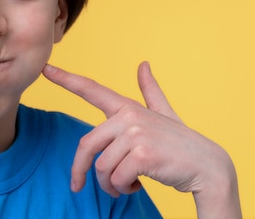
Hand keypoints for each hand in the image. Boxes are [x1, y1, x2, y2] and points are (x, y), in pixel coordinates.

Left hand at [42, 62, 240, 217]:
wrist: (209, 167)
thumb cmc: (181, 143)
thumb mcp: (163, 114)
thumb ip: (150, 91)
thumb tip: (143, 64)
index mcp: (128, 108)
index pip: (92, 89)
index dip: (66, 79)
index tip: (45, 68)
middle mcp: (129, 116)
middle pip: (87, 146)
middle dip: (81, 171)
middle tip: (79, 186)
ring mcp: (136, 133)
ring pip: (102, 167)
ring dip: (110, 184)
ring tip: (125, 185)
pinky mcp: (142, 153)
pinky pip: (116, 178)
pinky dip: (123, 189)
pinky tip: (136, 186)